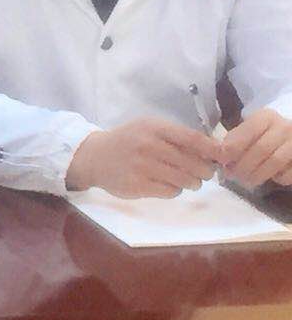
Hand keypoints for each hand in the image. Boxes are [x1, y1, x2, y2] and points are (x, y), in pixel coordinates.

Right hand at [65, 118, 221, 197]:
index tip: (225, 157)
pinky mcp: (139, 185)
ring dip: (191, 182)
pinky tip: (164, 183)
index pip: (193, 139)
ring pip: (186, 180)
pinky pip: (172, 192)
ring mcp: (143, 166)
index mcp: (154, 128)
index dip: (213, 150)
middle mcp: (149, 145)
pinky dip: (174, 190)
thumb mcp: (149, 129)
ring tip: (181, 177)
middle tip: (201, 172)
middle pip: (194, 164)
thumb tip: (215, 150)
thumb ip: (177, 137)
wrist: (94, 156)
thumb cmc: (128, 140)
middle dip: (204, 171)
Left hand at [222, 109, 291, 187]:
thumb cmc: (263, 136)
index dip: (234, 147)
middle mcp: (283, 127)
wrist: (289, 139)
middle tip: (231, 175)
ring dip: (257, 175)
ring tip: (246, 181)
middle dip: (243, 165)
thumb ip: (234, 140)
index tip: (222, 160)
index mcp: (266, 117)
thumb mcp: (248, 131)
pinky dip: (276, 178)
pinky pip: (287, 173)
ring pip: (275, 162)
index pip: (248, 130)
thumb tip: (215, 153)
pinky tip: (269, 178)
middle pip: (261, 149)